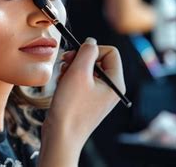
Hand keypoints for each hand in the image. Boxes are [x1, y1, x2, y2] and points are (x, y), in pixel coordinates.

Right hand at [39, 38, 125, 166]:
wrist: (61, 134)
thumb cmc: (71, 107)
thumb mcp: (78, 72)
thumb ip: (86, 52)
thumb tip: (91, 41)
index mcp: (115, 82)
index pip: (110, 52)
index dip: (92, 50)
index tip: (76, 57)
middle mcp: (110, 89)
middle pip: (97, 59)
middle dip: (79, 59)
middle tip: (65, 64)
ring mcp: (98, 95)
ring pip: (86, 69)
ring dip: (71, 69)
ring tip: (62, 78)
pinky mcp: (86, 100)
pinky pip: (80, 80)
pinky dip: (69, 79)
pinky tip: (61, 86)